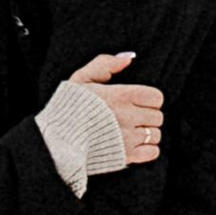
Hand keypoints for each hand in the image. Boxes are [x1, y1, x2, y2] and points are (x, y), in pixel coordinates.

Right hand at [70, 49, 163, 164]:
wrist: (58, 140)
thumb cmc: (68, 107)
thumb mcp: (81, 78)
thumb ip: (105, 64)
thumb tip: (129, 58)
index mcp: (120, 95)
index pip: (156, 97)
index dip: (149, 98)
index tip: (138, 101)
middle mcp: (127, 116)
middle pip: (157, 116)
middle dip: (148, 115)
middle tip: (134, 116)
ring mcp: (128, 138)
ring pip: (156, 135)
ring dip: (147, 133)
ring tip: (132, 131)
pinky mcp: (126, 156)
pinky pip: (152, 152)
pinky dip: (147, 149)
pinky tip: (134, 144)